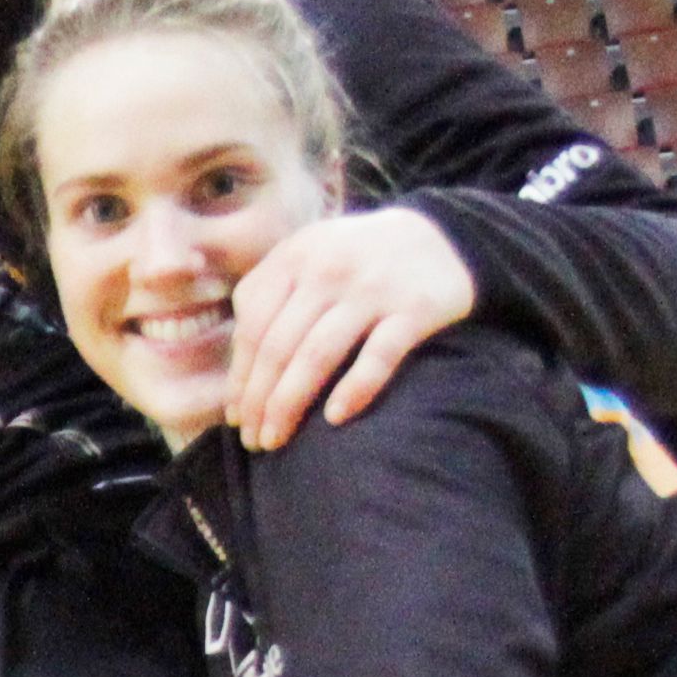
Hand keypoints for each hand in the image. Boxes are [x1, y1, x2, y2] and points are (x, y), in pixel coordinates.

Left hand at [226, 204, 475, 448]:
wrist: (442, 237)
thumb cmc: (358, 260)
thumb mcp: (308, 256)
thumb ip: (270, 295)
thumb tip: (239, 370)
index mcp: (294, 257)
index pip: (252, 326)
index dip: (240, 377)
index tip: (235, 416)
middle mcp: (327, 270)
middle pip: (279, 346)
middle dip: (259, 400)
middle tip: (253, 440)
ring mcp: (371, 289)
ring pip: (317, 355)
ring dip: (290, 404)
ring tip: (277, 439)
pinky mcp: (414, 309)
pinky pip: (378, 357)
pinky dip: (355, 390)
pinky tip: (335, 419)